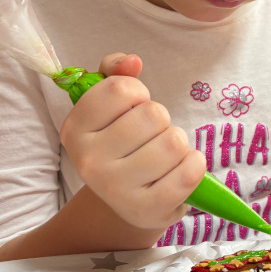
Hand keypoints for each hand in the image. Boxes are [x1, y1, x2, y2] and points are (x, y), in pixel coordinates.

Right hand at [59, 53, 205, 229]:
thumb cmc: (122, 142)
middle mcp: (88, 161)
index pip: (119, 88)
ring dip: (178, 142)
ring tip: (164, 154)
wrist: (128, 200)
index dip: (138, 91)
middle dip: (161, 120)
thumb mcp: (110, 104)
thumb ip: (115, 71)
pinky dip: (195, 164)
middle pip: (152, 115)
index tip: (134, 106)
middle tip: (150, 136)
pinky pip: (190, 171)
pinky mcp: (147, 210)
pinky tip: (181, 169)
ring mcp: (116, 189)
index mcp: (75, 129)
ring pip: (174, 141)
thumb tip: (132, 61)